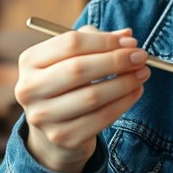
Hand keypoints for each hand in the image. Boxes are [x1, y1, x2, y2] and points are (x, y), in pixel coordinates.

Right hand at [16, 25, 150, 172]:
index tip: (130, 41)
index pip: (70, 43)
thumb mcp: (73, 57)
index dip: (104, 41)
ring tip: (142, 73)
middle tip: (141, 56)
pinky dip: (124, 103)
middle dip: (116, 60)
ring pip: (93, 96)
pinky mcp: (62, 137)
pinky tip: (135, 92)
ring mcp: (44, 116)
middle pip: (79, 68)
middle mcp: (30, 89)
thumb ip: (98, 41)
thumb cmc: (67, 83)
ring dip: (125, 83)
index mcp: (29, 61)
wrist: (54, 130)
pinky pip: (101, 118)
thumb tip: (127, 35)